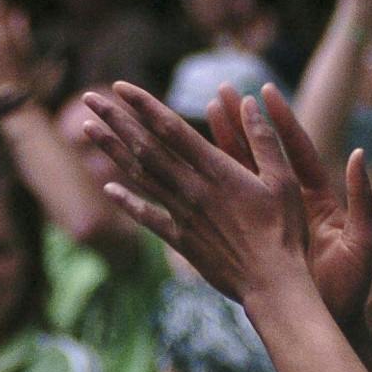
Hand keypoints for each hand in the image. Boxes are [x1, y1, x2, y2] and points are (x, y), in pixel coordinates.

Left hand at [80, 80, 313, 304]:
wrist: (271, 284)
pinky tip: (107, 189)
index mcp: (217, 170)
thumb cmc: (284, 231)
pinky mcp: (180, 240)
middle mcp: (192, 189)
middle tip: (88, 98)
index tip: (120, 87)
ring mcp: (182, 215)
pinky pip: (147, 217)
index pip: (171, 129)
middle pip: (145, 148)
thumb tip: (251, 101)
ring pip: (139, 177)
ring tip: (86, 129)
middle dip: (115, 120)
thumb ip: (264, 140)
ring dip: (111, 151)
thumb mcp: (284, 180)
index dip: (144, 106)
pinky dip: (126, 202)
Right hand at [210, 84, 371, 327]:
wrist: (329, 321)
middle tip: (220, 93)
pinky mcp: (250, 239)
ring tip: (200, 118)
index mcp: (317, 198)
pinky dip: (208, 189)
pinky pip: (226, 209)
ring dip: (219, 147)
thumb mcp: (361, 241)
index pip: (296, 150)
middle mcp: (290, 204)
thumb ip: (362, 199)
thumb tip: (359, 155)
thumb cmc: (350, 287)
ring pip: (238, 177)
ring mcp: (267, 221)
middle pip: (261, 156)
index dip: (281, 122)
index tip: (263, 92)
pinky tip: (184, 169)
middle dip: (240, 124)